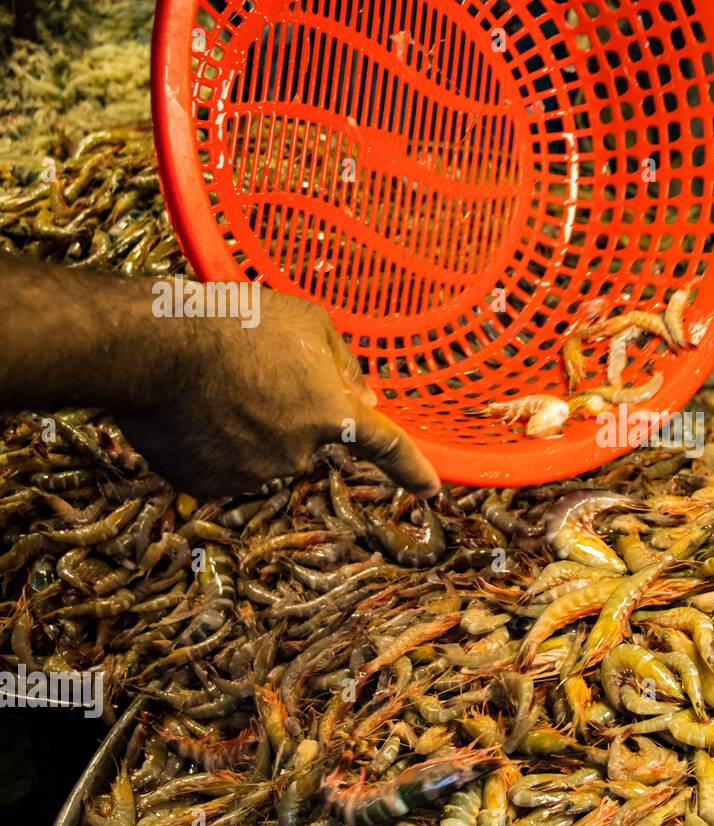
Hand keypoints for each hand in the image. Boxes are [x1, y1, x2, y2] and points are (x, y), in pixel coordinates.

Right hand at [114, 288, 439, 498]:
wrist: (153, 346)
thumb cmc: (236, 321)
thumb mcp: (307, 322)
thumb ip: (344, 365)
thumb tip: (367, 399)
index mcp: (333, 413)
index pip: (387, 447)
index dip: (413, 470)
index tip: (433, 490)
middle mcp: (301, 454)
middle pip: (307, 439)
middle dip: (288, 414)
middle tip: (250, 374)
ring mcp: (254, 474)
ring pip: (263, 454)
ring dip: (247, 428)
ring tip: (214, 387)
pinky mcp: (209, 484)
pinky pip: (221, 466)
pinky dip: (210, 444)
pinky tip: (191, 411)